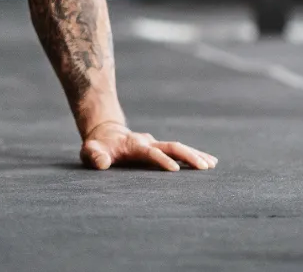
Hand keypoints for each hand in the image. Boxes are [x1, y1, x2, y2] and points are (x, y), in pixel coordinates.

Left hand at [80, 122, 216, 171]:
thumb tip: (102, 163)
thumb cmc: (98, 146)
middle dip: (187, 156)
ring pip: (179, 147)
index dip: (162, 160)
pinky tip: (209, 162)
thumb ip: (94, 156)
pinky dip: (194, 155)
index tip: (175, 170)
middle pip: (171, 146)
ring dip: (195, 155)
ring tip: (212, 164)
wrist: (106, 132)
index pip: (150, 152)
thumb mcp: (90, 151)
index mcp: (134, 145)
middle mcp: (148, 142)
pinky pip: (180, 150)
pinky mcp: (160, 148)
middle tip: (203, 167)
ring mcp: (155, 144)